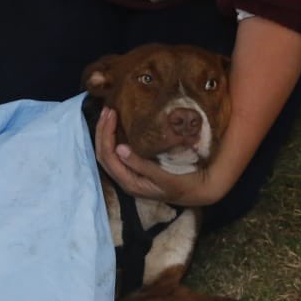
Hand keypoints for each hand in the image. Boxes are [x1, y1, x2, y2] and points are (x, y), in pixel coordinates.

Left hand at [94, 107, 231, 206]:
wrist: (198, 190)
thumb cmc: (184, 184)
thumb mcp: (166, 177)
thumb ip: (142, 165)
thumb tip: (119, 149)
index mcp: (130, 183)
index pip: (108, 158)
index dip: (106, 135)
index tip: (112, 114)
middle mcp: (126, 180)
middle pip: (104, 155)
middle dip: (102, 132)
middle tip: (108, 110)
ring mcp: (129, 174)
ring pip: (108, 154)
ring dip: (105, 134)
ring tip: (108, 114)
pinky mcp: (135, 169)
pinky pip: (116, 153)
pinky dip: (113, 138)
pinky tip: (116, 126)